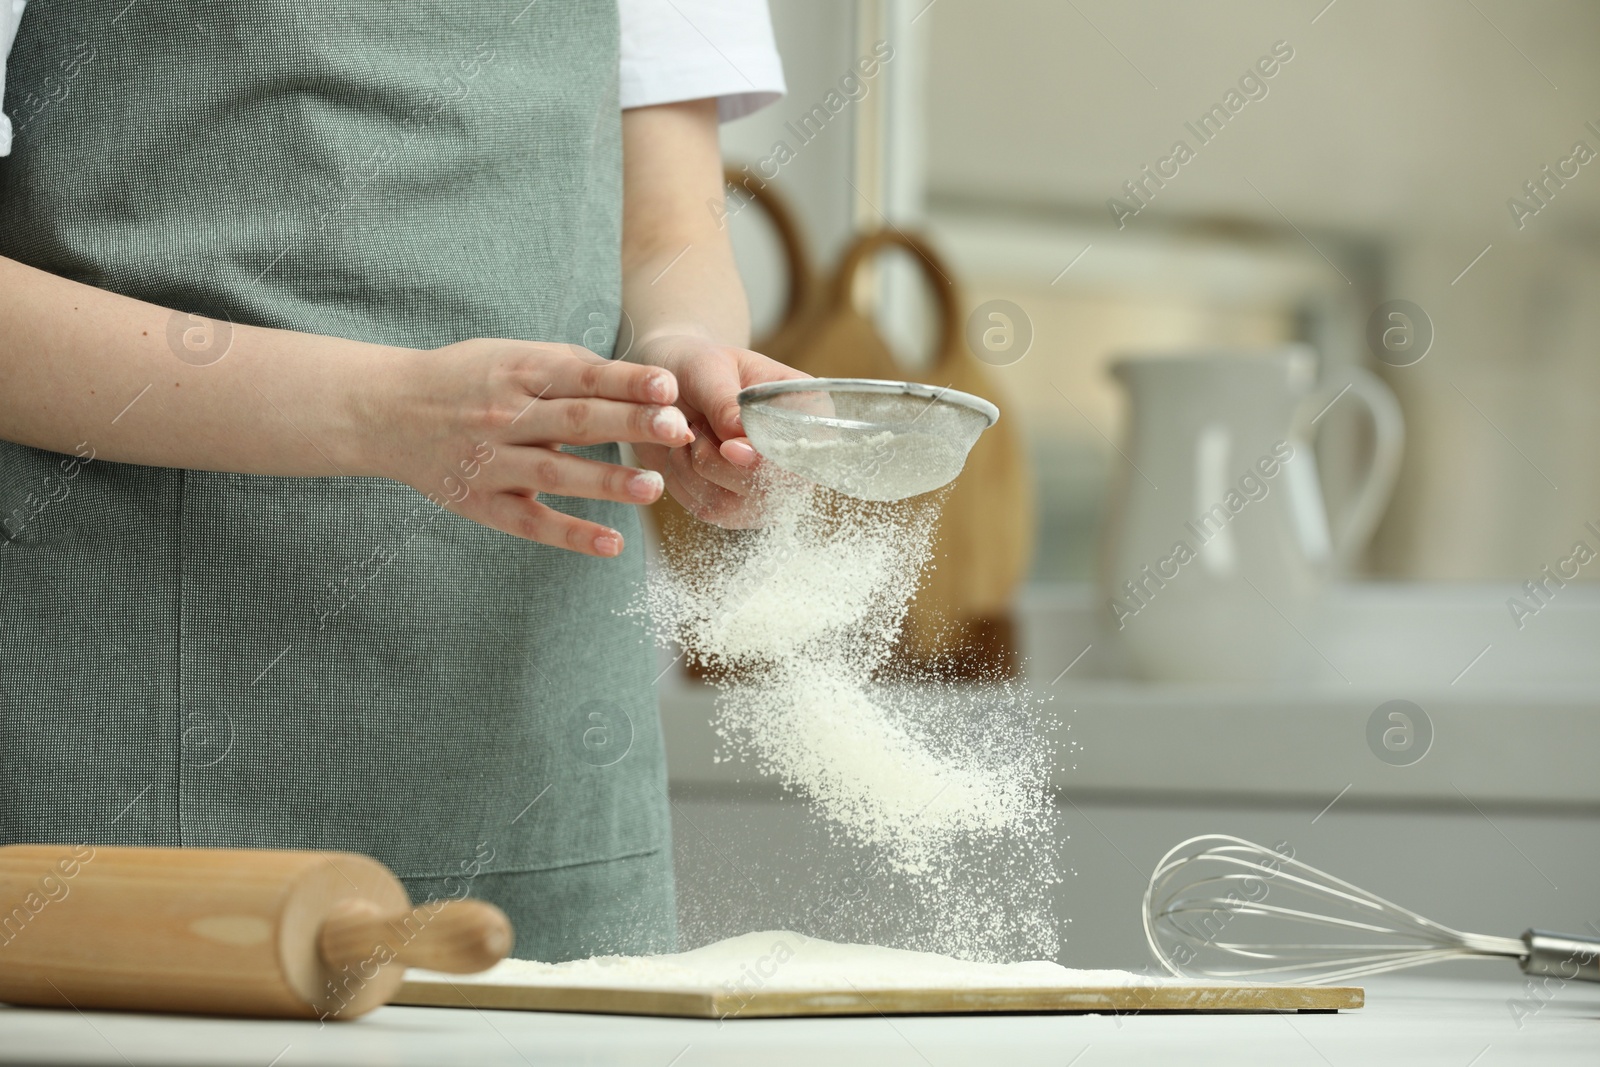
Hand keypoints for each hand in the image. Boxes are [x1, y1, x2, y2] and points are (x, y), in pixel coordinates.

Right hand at [360, 338, 693, 556]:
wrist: (385, 411)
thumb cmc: (464, 379)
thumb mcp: (509, 356)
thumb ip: (567, 367)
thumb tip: (635, 380)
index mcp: (517, 372)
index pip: (581, 376)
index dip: (626, 381)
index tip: (668, 387)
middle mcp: (505, 416)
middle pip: (576, 421)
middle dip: (631, 425)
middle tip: (678, 431)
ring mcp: (491, 462)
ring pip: (557, 473)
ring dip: (608, 481)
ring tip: (654, 487)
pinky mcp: (481, 502)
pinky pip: (531, 522)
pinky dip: (572, 535)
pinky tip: (613, 543)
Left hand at [628, 333, 808, 527]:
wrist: (672, 384)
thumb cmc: (699, 366)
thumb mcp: (709, 369)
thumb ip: (725, 401)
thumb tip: (739, 438)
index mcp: (808, 412)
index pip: (807, 451)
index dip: (770, 459)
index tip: (729, 447)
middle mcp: (797, 458)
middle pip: (775, 489)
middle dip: (721, 465)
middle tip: (694, 429)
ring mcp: (770, 489)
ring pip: (735, 506)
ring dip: (697, 470)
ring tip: (690, 432)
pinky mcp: (739, 508)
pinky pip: (710, 510)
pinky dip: (684, 482)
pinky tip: (682, 452)